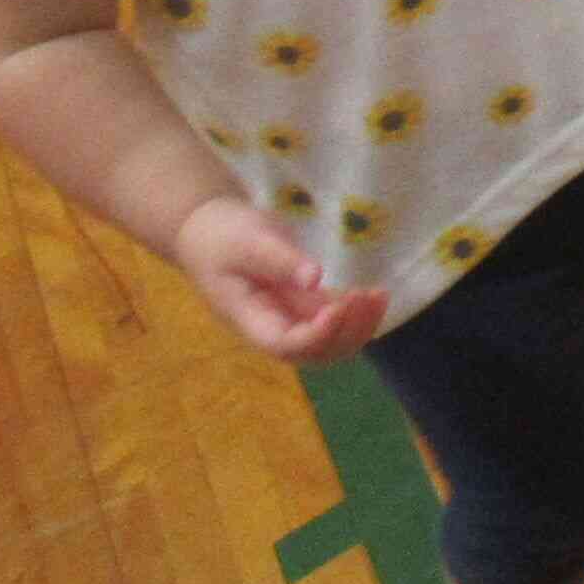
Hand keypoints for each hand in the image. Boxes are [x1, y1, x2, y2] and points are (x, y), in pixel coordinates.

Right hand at [176, 198, 386, 360]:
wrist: (206, 229)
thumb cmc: (220, 235)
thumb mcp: (249, 241)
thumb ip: (280, 260)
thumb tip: (316, 278)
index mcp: (249, 319)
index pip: (286, 345)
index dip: (317, 335)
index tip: (339, 306)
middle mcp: (270, 327)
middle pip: (312, 353)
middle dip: (345, 334)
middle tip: (366, 298)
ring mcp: (287, 318)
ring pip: (327, 341)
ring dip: (357, 327)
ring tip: (378, 296)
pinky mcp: (300, 305)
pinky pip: (332, 320)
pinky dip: (355, 313)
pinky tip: (376, 294)